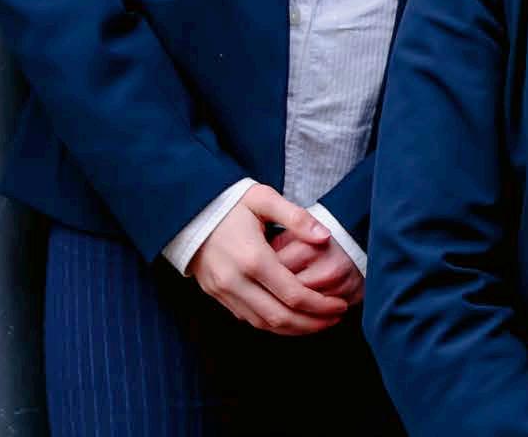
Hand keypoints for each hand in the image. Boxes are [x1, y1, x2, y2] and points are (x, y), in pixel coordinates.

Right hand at [186, 183, 349, 334]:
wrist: (188, 212)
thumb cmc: (230, 202)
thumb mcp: (264, 199)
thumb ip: (296, 217)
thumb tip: (325, 236)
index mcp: (253, 258)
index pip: (293, 294)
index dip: (320, 305)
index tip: (340, 305)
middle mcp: (236, 281)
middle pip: (279, 317)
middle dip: (311, 323)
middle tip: (335, 318)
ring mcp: (223, 291)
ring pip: (262, 324)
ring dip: (293, 329)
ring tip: (319, 323)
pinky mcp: (216, 295)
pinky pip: (247, 319)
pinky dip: (271, 324)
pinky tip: (291, 319)